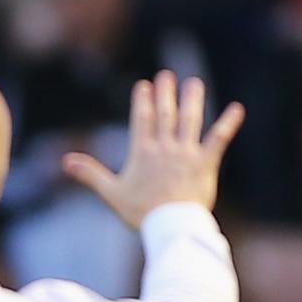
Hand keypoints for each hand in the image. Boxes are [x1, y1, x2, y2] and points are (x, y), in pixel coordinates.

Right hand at [63, 73, 244, 229]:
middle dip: (165, 93)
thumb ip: (90, 174)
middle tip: (167, 75)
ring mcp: (186, 153)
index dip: (143, 101)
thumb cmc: (140, 212)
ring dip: (192, 100)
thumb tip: (65, 161)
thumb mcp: (111, 193)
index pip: (141, 120)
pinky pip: (218, 139)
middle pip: (165, 114)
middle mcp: (165, 148)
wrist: (168, 225)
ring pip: (190, 120)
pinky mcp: (205, 163)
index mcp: (143, 153)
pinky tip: (237, 109)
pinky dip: (228, 124)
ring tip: (194, 83)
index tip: (145, 85)